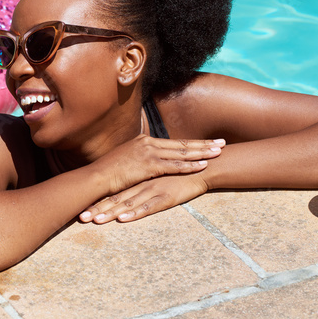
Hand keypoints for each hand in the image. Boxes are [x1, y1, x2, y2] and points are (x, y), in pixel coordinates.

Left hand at [78, 173, 209, 224]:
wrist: (205, 167)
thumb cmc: (181, 174)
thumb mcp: (159, 177)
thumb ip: (145, 182)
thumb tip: (132, 191)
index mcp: (139, 179)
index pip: (114, 191)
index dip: (98, 200)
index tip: (82, 211)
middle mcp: (142, 183)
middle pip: (116, 197)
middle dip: (98, 208)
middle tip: (81, 218)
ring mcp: (153, 189)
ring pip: (127, 203)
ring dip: (110, 213)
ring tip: (95, 221)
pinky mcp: (165, 196)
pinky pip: (147, 206)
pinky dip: (134, 213)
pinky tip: (123, 219)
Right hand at [96, 134, 223, 193]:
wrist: (96, 177)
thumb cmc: (108, 172)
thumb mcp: (125, 161)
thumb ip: (139, 160)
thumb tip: (148, 164)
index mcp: (144, 141)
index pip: (174, 142)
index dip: (193, 143)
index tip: (207, 142)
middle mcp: (148, 143)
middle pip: (182, 144)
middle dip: (204, 144)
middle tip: (221, 143)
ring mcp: (149, 153)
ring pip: (182, 153)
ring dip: (202, 153)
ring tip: (218, 153)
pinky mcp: (148, 165)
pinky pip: (174, 166)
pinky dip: (190, 166)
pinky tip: (203, 166)